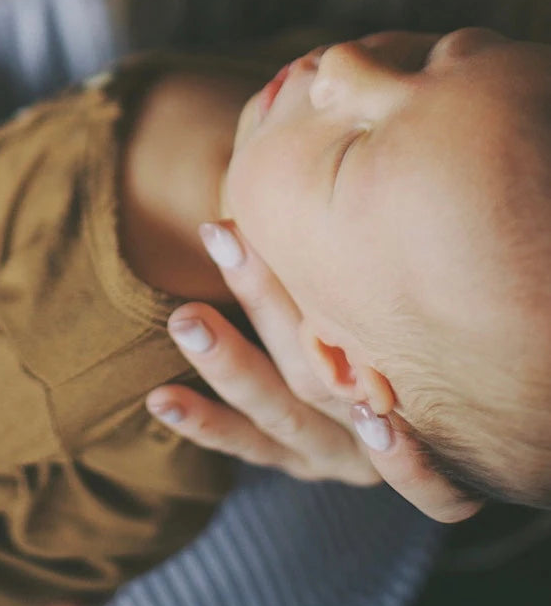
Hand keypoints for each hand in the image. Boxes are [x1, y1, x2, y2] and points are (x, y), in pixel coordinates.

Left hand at [146, 223, 480, 520]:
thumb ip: (382, 249)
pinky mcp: (301, 462)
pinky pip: (252, 448)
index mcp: (417, 374)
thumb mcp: (405, 291)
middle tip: (219, 236)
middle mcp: (386, 416)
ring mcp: (343, 447)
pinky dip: (208, 426)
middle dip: (267, 296)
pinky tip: (162, 401)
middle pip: (323, 364)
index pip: (374, 331)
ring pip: (284, 410)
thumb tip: (360, 143)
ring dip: (230, 363)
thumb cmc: (410, 319)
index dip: (332, 278)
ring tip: (185, 320)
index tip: (292, 221)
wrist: (443, 406)